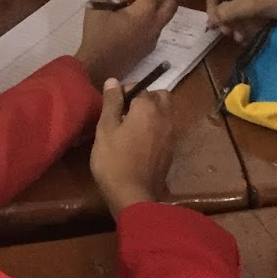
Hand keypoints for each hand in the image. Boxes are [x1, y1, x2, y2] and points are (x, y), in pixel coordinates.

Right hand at [74, 0, 177, 84]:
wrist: (98, 67)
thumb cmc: (98, 36)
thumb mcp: (94, 9)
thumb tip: (111, 2)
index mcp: (145, 11)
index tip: (122, 0)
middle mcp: (155, 24)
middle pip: (170, 4)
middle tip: (136, 4)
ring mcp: (153, 39)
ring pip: (162, 19)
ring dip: (149, 14)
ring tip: (127, 18)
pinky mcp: (148, 49)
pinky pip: (153, 32)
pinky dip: (145, 27)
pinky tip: (126, 32)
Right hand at [90, 78, 177, 213]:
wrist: (134, 196)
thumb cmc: (114, 161)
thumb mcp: (105, 130)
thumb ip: (111, 103)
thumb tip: (113, 81)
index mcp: (148, 108)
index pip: (138, 87)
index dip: (123, 93)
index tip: (112, 106)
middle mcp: (165, 117)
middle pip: (160, 96)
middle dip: (145, 98)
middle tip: (126, 112)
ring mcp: (171, 135)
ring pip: (165, 113)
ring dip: (152, 113)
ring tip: (132, 127)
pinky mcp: (171, 151)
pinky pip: (165, 130)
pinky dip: (156, 129)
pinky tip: (140, 143)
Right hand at [203, 0, 276, 40]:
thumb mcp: (254, 2)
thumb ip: (229, 10)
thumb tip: (211, 20)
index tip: (216, 15)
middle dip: (221, 13)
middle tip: (224, 32)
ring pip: (233, 2)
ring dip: (232, 20)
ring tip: (237, 37)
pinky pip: (246, 7)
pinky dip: (244, 21)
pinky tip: (245, 36)